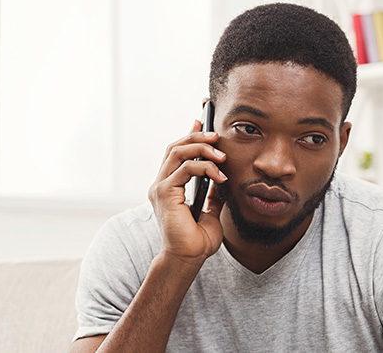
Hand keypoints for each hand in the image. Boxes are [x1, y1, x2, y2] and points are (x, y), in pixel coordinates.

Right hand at [147, 120, 227, 266]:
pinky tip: (220, 176)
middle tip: (217, 136)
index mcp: (169, 187)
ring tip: (221, 154)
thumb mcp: (211, 211)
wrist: (188, 258)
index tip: (201, 123)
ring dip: (202, 148)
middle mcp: (161, 184)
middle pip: (175, 148)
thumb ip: (213, 195)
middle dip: (197, 137)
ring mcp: (160, 188)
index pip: (176, 154)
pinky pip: (185, 169)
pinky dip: (204, 168)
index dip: (188, 136)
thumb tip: (222, 182)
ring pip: (178, 153)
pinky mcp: (164, 194)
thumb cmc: (197, 240)